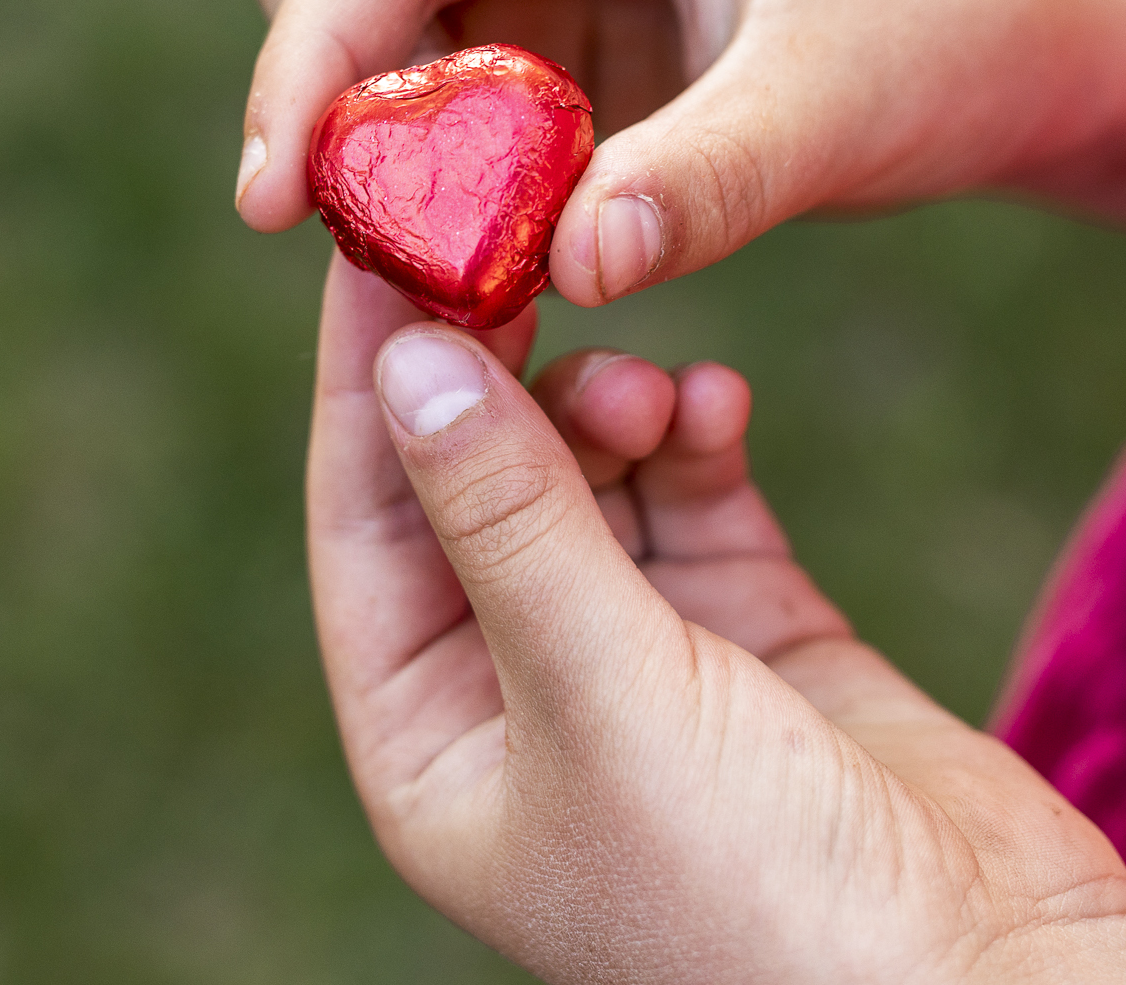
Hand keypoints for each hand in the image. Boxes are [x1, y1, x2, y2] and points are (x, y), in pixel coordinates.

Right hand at [242, 0, 1079, 303]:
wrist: (1021, 43)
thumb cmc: (954, 35)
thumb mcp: (846, 107)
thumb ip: (710, 183)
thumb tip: (563, 269)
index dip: (316, 56)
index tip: (271, 200)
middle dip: (329, 93)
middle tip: (358, 240)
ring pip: (370, 22)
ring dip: (377, 141)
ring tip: (428, 259)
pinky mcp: (550, 23)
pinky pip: (434, 93)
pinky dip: (431, 172)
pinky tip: (479, 249)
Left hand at [309, 253, 1125, 982]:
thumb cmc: (761, 893)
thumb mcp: (601, 693)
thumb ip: (507, 519)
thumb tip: (400, 361)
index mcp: (434, 743)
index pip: (365, 525)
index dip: (367, 380)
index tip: (379, 233)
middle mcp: (521, 696)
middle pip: (473, 485)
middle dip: (492, 368)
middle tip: (516, 236)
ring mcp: (643, 661)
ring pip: (586, 477)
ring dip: (603, 401)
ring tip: (643, 380)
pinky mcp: (757, 633)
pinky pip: (693, 499)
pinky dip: (695, 438)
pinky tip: (713, 399)